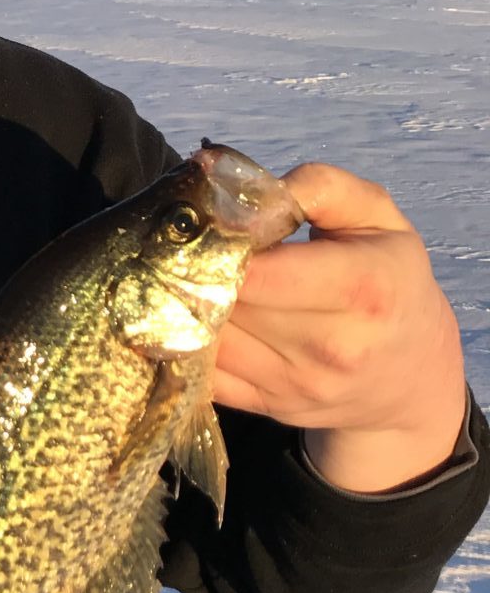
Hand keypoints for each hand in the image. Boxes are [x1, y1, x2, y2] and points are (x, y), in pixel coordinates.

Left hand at [212, 162, 465, 493]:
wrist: (410, 376)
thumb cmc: (389, 278)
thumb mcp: (376, 216)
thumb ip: (319, 186)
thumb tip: (244, 184)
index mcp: (362, 287)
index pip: (261, 272)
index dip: (222, 244)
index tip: (211, 223)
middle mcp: (332, 346)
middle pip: (226, 303)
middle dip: (195, 270)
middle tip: (187, 246)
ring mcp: (297, 385)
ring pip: (204, 339)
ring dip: (183, 305)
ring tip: (189, 277)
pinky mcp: (268, 408)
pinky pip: (201, 374)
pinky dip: (184, 342)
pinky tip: (192, 314)